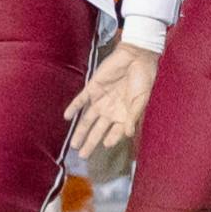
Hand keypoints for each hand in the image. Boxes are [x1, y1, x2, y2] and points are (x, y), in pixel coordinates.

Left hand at [64, 41, 158, 158]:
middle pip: (98, 130)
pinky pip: (80, 100)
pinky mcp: (93, 88)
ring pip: (87, 119)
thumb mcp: (141, 99)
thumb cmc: (143, 77)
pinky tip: (67, 116)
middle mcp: (110, 109)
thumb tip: (128, 134)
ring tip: (74, 145)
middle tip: (83, 155)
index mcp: (124, 114)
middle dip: (90, 143)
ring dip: (80, 131)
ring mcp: (100, 99)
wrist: (136, 56)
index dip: (111, 139)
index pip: (114, 132)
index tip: (107, 145)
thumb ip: (133, 116)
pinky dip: (73, 108)